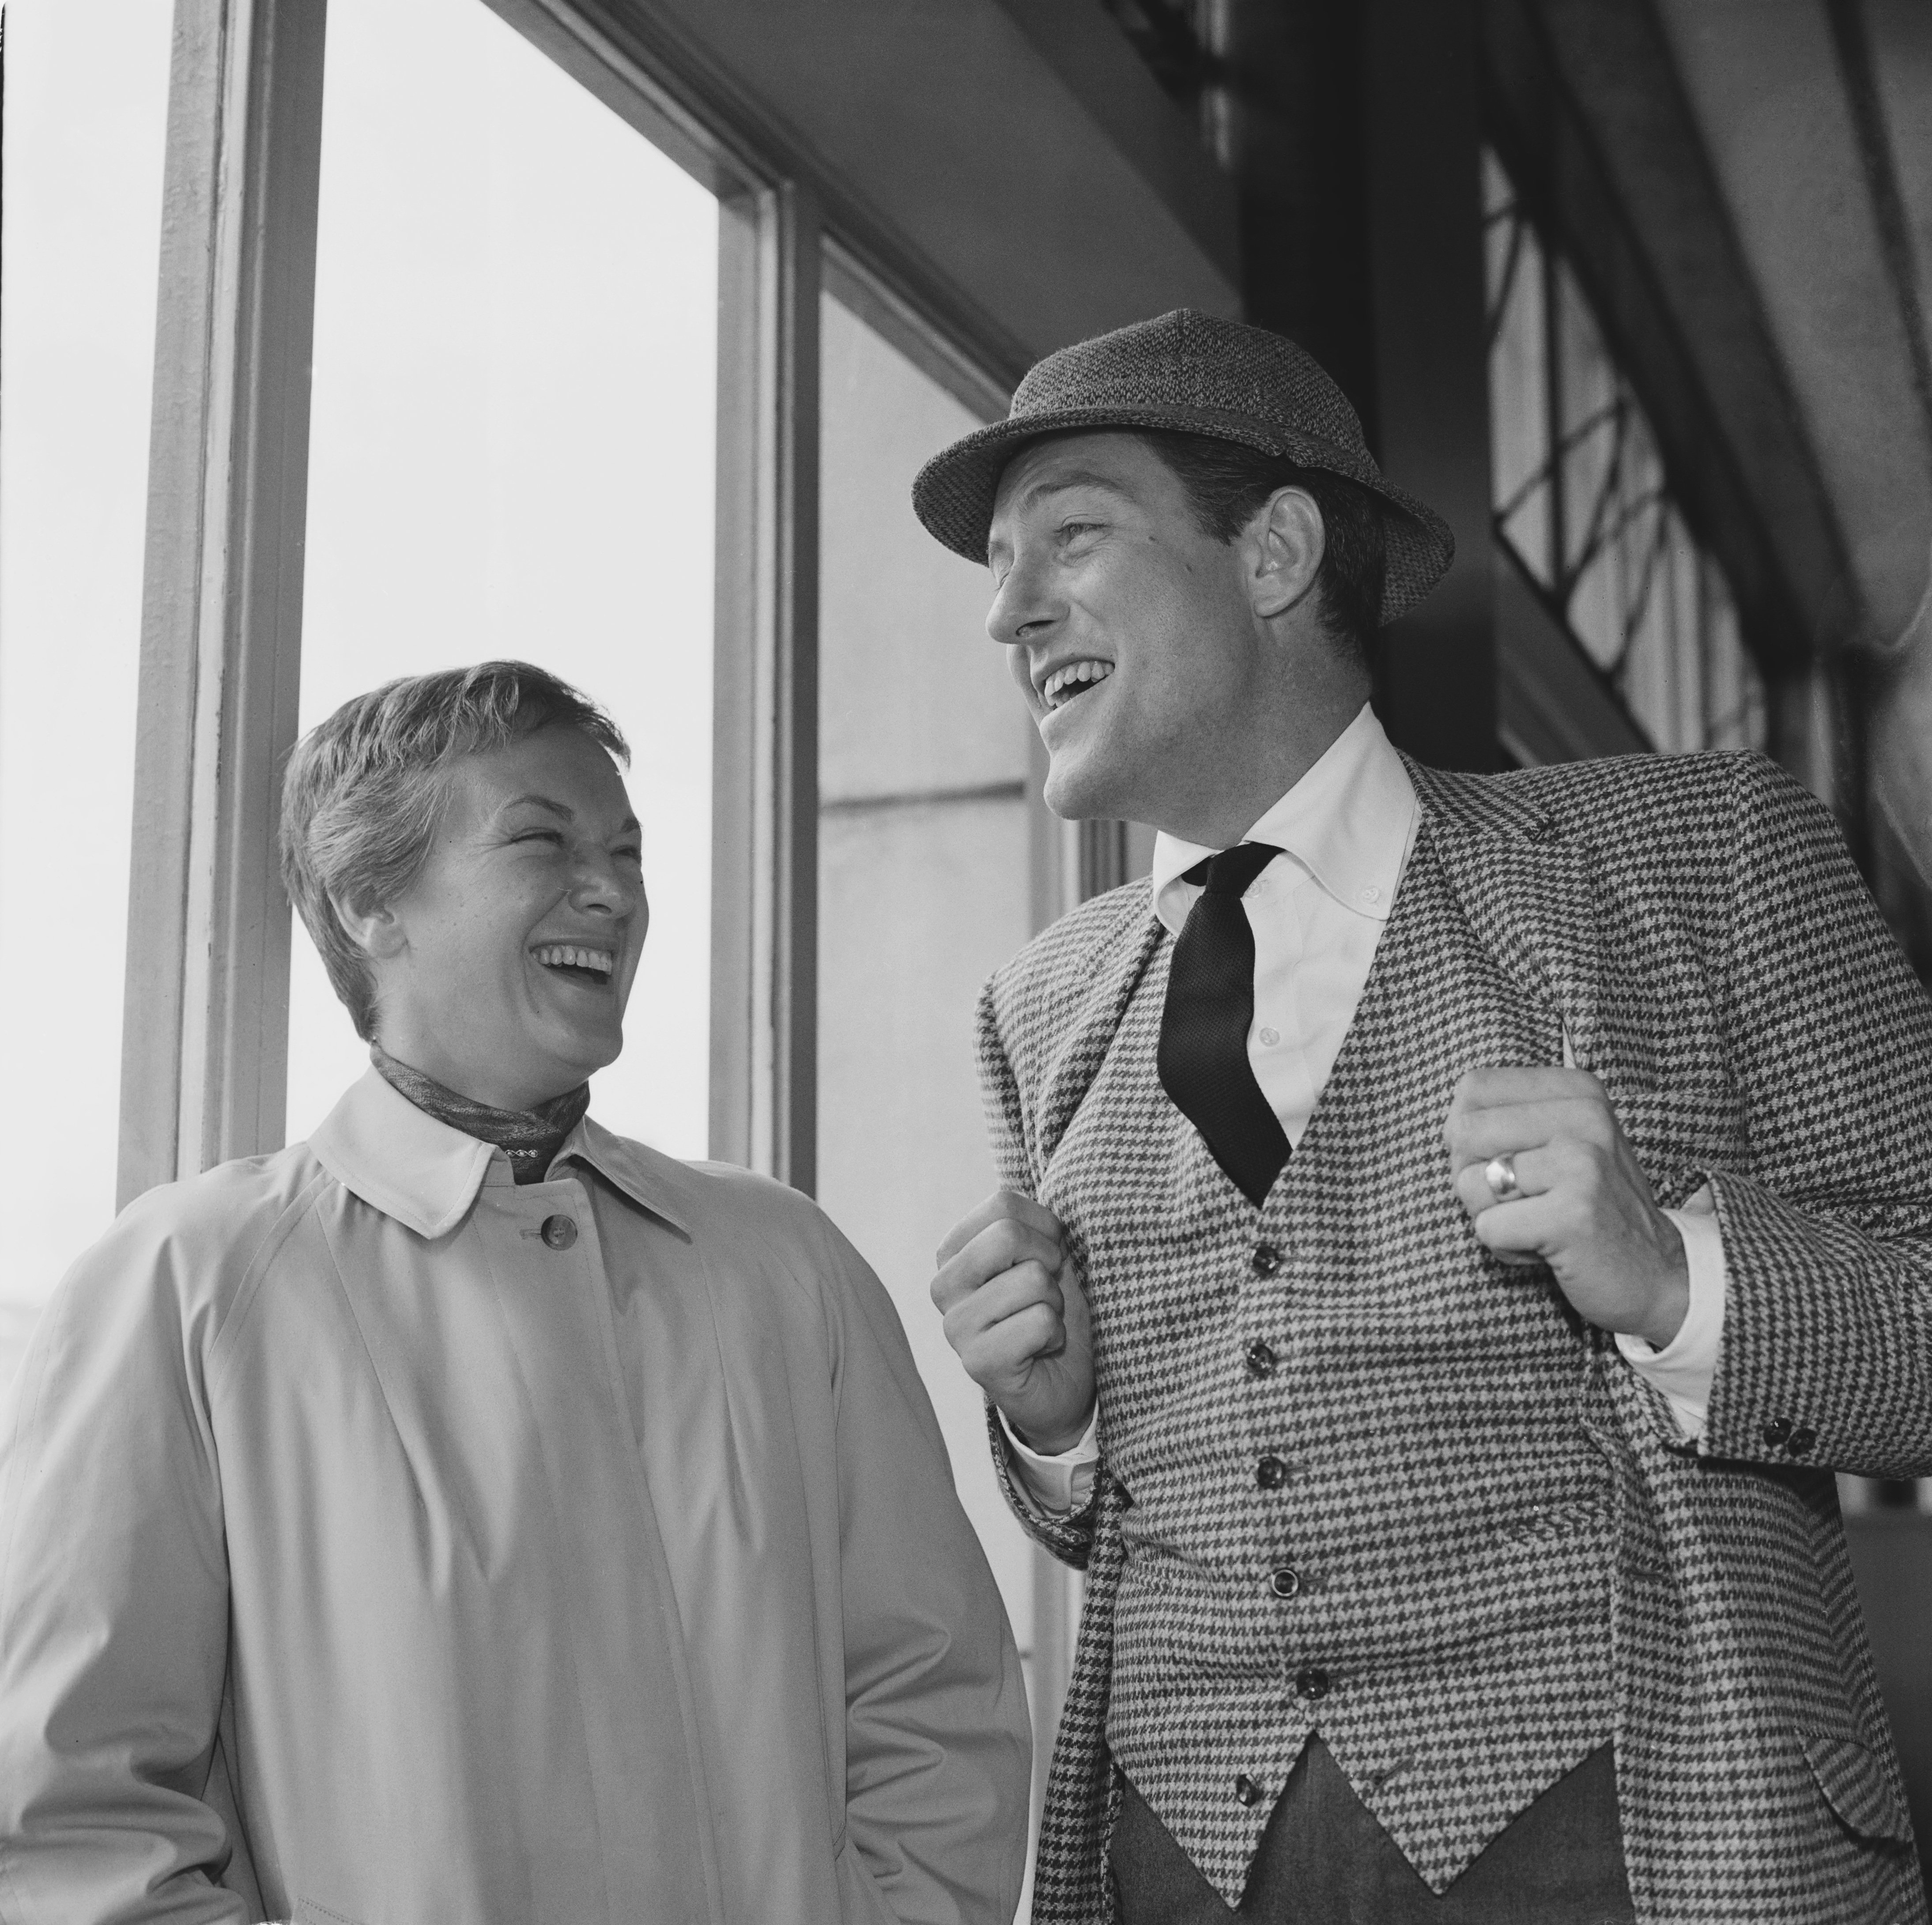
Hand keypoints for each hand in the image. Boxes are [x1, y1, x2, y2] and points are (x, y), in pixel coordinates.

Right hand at [931, 1191, 1095, 1453]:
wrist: (1064, 1382)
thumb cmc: (1054, 1310)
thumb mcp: (1047, 1256)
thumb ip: (1033, 1224)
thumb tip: (1040, 1206)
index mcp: (954, 1251)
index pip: (1003, 1203)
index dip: (1045, 1228)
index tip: (1047, 1260)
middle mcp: (943, 1285)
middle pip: (1008, 1233)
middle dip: (1050, 1262)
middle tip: (1048, 1293)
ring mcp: (954, 1326)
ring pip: (1032, 1279)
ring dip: (1056, 1303)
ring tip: (1042, 1325)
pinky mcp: (977, 1363)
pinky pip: (1040, 1322)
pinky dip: (1056, 1334)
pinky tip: (1041, 1350)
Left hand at [1444, 1066, 1688, 1348]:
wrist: (1661, 1274)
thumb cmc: (1590, 1207)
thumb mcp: (1560, 1143)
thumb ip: (1507, 1119)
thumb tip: (1447, 1123)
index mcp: (1578, 1091)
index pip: (1473, 1088)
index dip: (1470, 1134)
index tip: (1510, 1161)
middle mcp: (1584, 1117)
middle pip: (1463, 1133)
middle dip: (1475, 1178)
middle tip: (1522, 1201)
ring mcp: (1582, 1164)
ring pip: (1469, 1183)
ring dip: (1491, 1217)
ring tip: (1538, 1223)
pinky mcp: (1573, 1215)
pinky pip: (1488, 1228)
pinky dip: (1505, 1249)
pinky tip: (1546, 1249)